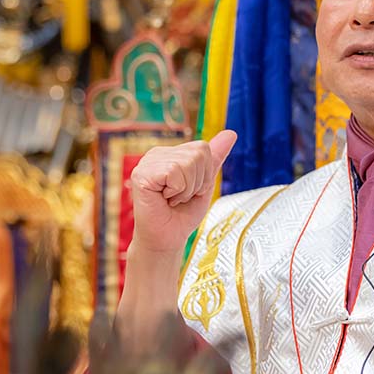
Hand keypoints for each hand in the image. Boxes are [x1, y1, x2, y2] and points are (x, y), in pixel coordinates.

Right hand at [128, 130, 236, 254]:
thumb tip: (231, 133)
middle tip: (178, 197)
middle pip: (198, 153)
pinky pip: (175, 172)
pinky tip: (163, 199)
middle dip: (196, 182)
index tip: (189, 191)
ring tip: (171, 199)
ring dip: (186, 189)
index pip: (203, 148)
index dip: (205, 175)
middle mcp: (157, 153)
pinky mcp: (141, 174)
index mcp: (171, 153)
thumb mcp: (204, 184)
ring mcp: (147, 162)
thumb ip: (214, 158)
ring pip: (188, 163)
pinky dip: (177, 191)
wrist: (167, 239)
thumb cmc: (182, 214)